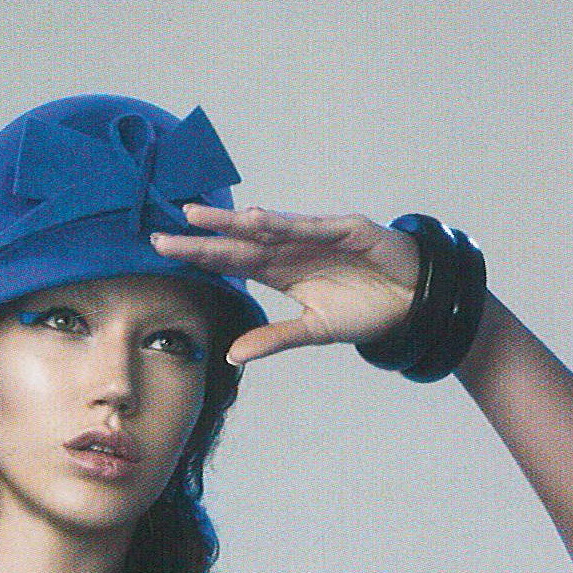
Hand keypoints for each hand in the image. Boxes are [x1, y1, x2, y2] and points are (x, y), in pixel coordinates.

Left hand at [151, 201, 423, 364]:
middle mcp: (292, 249)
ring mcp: (317, 236)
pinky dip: (283, 224)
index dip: (200, 257)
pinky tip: (254, 219)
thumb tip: (232, 355)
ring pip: (267, 227)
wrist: (412, 300)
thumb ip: (273, 339)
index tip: (163, 253)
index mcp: (281, 271)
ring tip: (197, 217)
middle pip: (238, 241)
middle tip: (160, 234)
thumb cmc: (364, 310)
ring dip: (231, 223)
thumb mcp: (313, 331)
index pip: (232, 262)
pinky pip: (309, 227)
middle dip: (201, 237)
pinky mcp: (346, 230)